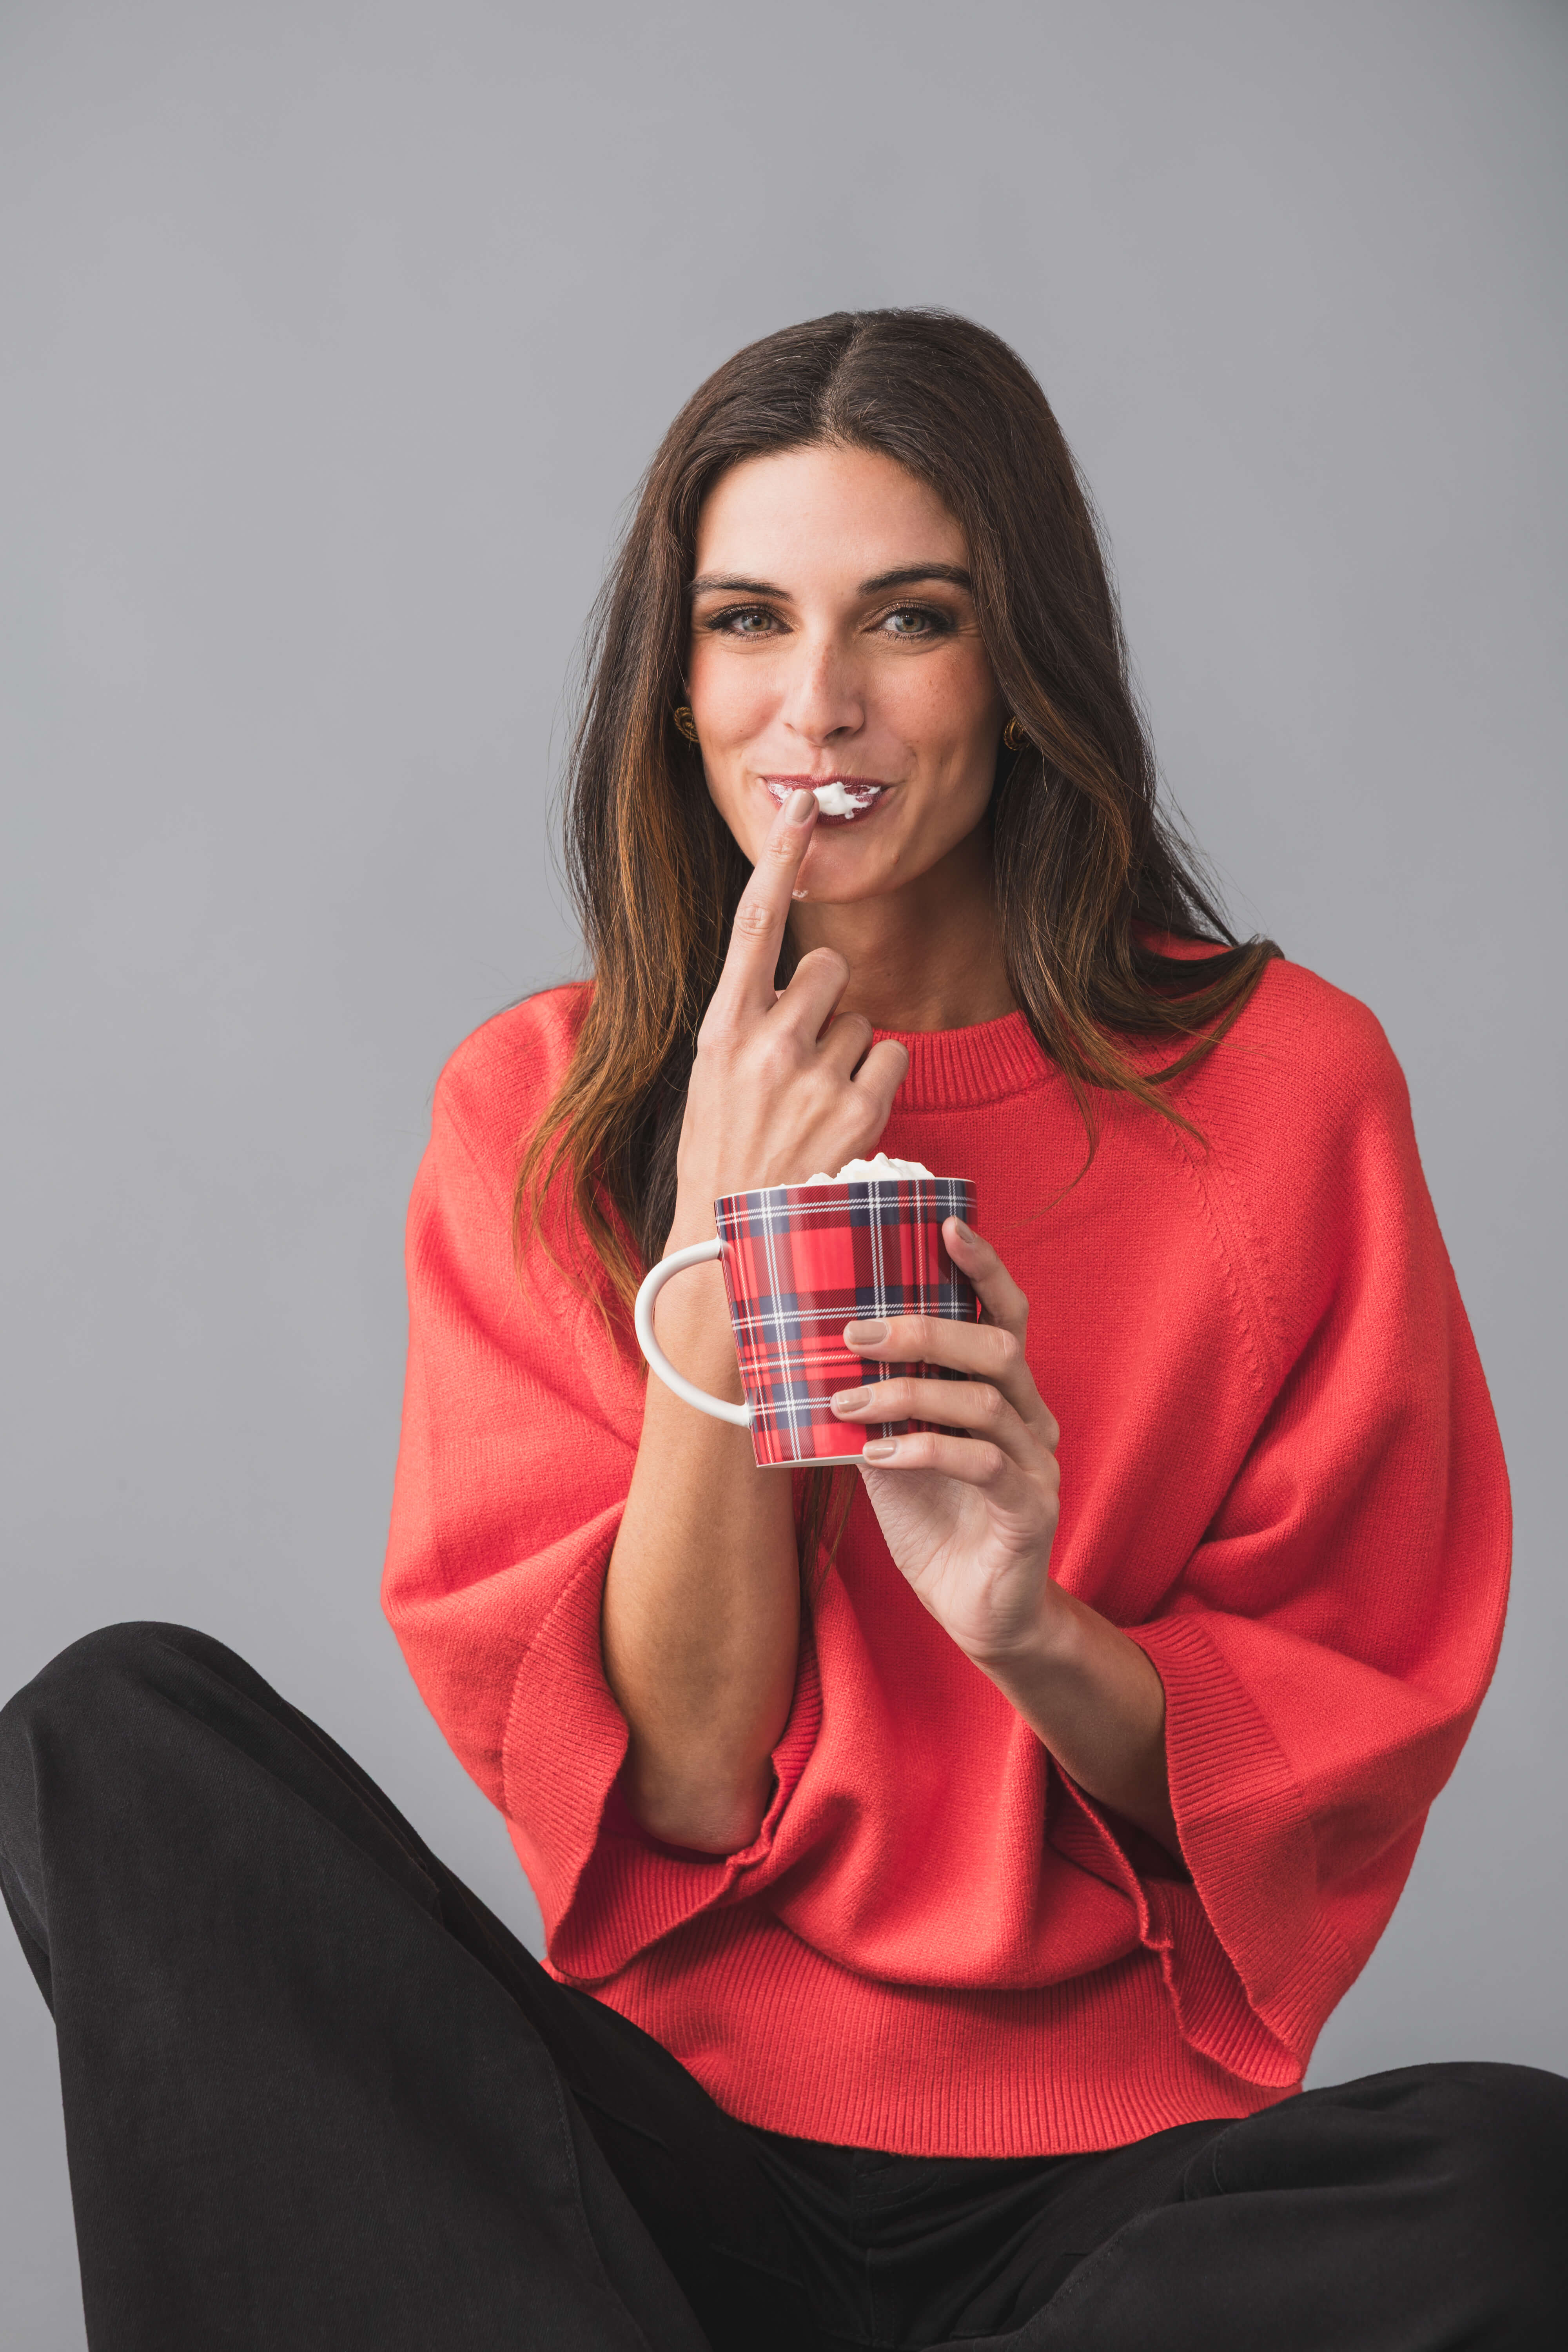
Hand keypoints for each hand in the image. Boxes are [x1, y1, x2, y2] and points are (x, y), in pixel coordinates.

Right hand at [668, 789, 909, 1244]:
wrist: (735, 1242)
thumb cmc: (723, 1157)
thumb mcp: (713, 1080)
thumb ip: (749, 1023)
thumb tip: (794, 982)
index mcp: (719, 1031)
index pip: (753, 925)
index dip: (780, 861)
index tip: (801, 808)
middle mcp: (765, 1044)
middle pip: (826, 970)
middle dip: (826, 1003)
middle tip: (802, 1059)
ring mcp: (812, 1077)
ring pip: (861, 1020)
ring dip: (849, 1055)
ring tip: (815, 1107)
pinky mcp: (858, 1110)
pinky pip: (891, 1059)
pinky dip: (878, 1085)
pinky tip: (846, 1123)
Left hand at [831, 1218, 1062, 1662]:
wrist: (976, 1611)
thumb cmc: (935, 1522)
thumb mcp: (892, 1449)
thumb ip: (874, 1401)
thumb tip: (813, 1355)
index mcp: (1004, 1394)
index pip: (1005, 1313)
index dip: (982, 1267)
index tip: (945, 1224)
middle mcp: (1030, 1418)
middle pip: (997, 1345)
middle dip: (924, 1328)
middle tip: (856, 1331)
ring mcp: (1037, 1463)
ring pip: (985, 1400)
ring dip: (909, 1391)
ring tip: (849, 1397)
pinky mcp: (1030, 1508)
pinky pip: (983, 1462)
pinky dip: (925, 1448)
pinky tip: (880, 1453)